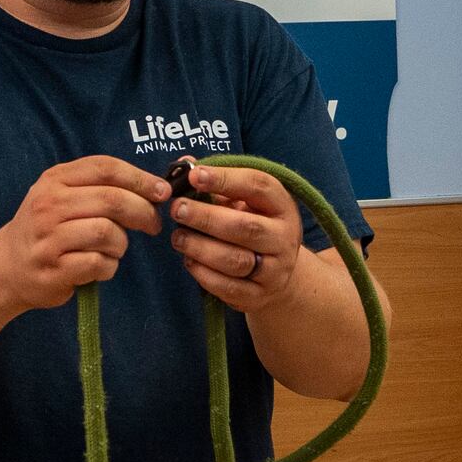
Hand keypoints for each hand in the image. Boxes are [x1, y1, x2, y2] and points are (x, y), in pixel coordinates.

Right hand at [0, 158, 171, 316]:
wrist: (6, 266)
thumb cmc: (46, 228)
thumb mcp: (61, 195)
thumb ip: (99, 187)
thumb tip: (154, 189)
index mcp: (54, 180)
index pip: (105, 168)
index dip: (140, 178)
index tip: (162, 191)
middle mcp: (48, 205)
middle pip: (112, 200)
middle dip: (143, 212)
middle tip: (153, 224)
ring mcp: (49, 238)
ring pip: (108, 233)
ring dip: (122, 243)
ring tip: (115, 248)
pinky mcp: (54, 269)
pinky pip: (99, 263)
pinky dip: (110, 266)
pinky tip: (101, 266)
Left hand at [167, 163, 303, 314]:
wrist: (279, 272)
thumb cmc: (253, 224)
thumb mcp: (245, 201)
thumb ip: (218, 183)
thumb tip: (184, 165)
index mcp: (282, 205)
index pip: (258, 186)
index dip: (225, 178)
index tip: (194, 175)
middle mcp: (284, 238)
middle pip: (245, 227)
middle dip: (206, 217)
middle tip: (177, 209)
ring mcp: (274, 270)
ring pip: (234, 260)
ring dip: (200, 248)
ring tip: (178, 237)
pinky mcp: (259, 296)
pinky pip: (228, 287)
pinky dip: (203, 274)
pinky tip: (188, 260)